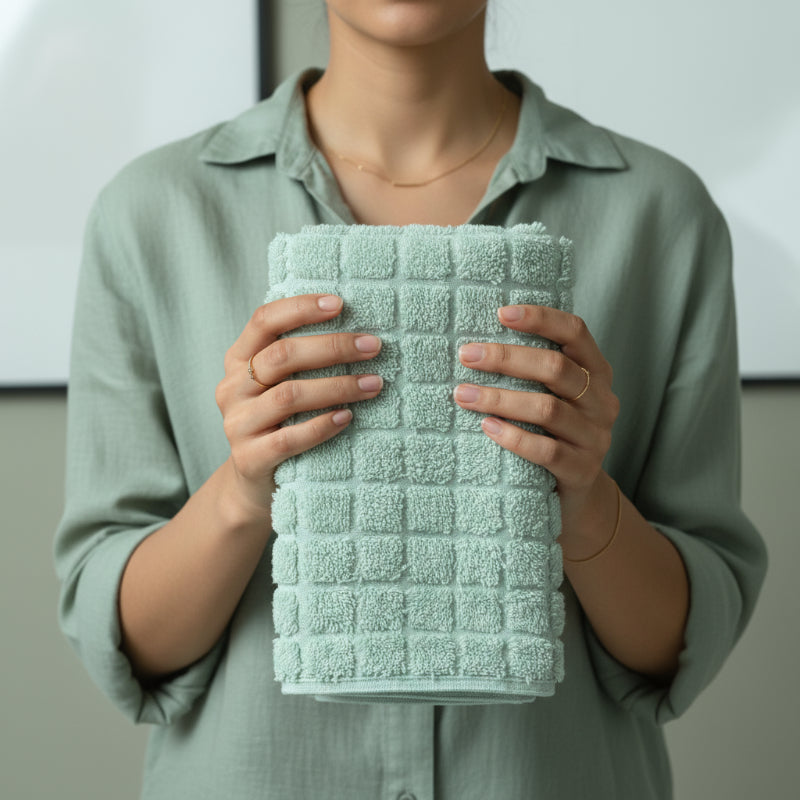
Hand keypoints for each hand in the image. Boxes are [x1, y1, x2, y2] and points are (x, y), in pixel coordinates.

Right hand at [215, 294, 383, 516]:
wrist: (253, 482)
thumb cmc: (279, 422)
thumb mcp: (278, 384)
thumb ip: (299, 358)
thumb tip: (356, 330)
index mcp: (238, 360)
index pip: (264, 321)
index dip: (301, 308)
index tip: (340, 303)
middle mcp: (232, 388)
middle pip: (282, 356)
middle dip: (332, 348)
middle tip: (373, 347)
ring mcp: (237, 424)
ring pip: (289, 396)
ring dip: (337, 387)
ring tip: (372, 384)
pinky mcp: (250, 458)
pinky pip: (289, 438)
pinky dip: (322, 425)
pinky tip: (348, 417)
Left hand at [452, 304, 619, 528]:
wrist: (577, 493)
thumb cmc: (552, 432)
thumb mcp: (554, 396)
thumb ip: (534, 370)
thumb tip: (478, 341)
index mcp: (596, 372)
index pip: (575, 332)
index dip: (540, 319)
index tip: (500, 313)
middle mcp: (602, 401)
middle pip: (556, 369)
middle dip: (506, 359)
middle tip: (466, 355)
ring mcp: (595, 437)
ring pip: (547, 409)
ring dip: (499, 398)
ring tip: (463, 394)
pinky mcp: (582, 470)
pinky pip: (546, 451)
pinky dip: (513, 437)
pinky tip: (486, 428)